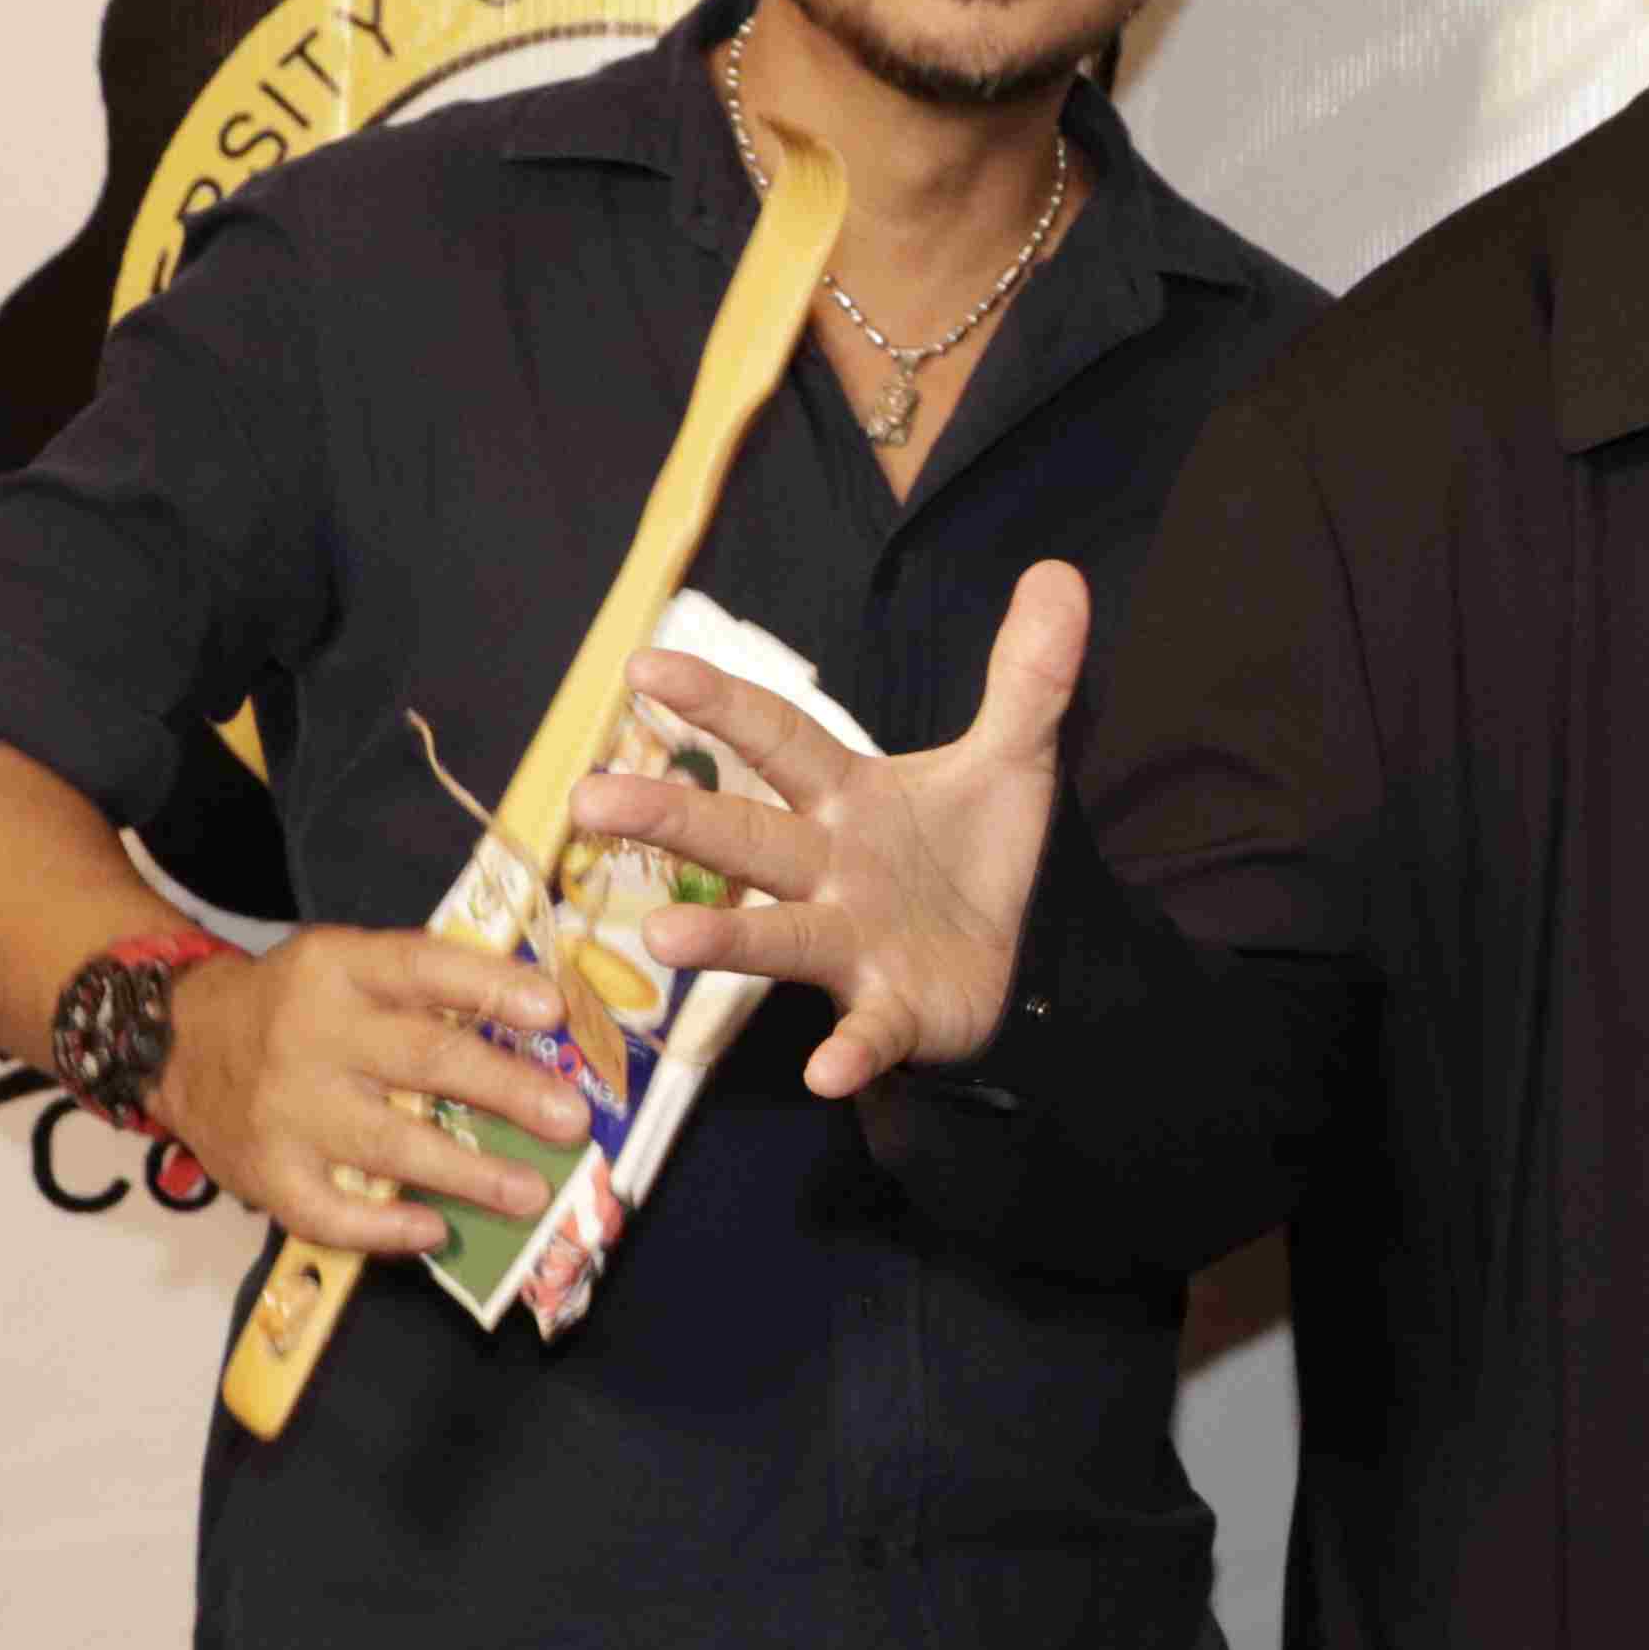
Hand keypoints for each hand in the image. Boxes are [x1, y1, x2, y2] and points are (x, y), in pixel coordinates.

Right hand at [148, 927, 583, 1260]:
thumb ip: (425, 984)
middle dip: (506, 1091)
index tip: (552, 1010)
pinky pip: (328, 1211)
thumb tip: (542, 1023)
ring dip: (468, 1173)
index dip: (490, 987)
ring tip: (531, 1193)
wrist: (177, 1044)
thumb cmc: (295, 1007)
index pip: (424, 966)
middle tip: (570, 1120)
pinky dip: (383, 1228)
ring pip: (388, 1143)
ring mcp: (286, 1107)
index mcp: (340, 968)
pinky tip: (434, 1230)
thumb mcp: (347, 965)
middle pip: (423, 1060)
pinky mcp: (265, 1171)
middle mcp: (312, 1033)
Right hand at [569, 562, 1089, 1096]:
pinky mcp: (894, 1011)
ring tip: (663, 939)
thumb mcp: (1012, 758)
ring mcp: (853, 944)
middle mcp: (829, 869)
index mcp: (847, 798)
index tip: (644, 666)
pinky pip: (867, 1033)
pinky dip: (849, 1053)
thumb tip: (1060, 574)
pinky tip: (830, 1075)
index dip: (718, 702)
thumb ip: (1027, 675)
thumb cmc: (969, 856)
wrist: (1011, 958)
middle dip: (672, 815)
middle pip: (744, 836)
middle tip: (588, 796)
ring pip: (779, 937)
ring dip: (724, 939)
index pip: (776, 738)